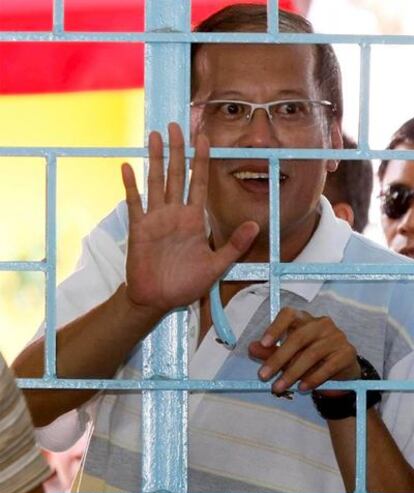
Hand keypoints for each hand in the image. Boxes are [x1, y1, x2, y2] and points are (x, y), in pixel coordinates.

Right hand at [121, 122, 258, 313]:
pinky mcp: (139, 228)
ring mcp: (156, 219)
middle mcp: (175, 214)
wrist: (158, 300)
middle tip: (176, 126)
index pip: (199, 182)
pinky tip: (127, 166)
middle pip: (175, 174)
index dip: (201, 160)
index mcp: (194, 219)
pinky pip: (134, 202)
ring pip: (155, 181)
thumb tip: (255, 225)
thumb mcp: (216, 266)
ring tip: (154, 135)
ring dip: (154, 158)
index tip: (204, 138)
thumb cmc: (186, 284)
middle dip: (177, 150)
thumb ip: (234, 245)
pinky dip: (130, 185)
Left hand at [248, 307, 360, 394]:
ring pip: (310, 354)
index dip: (275, 327)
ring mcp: (336, 336)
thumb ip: (270, 351)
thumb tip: (251, 348)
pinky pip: (327, 366)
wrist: (341, 372)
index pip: (289, 314)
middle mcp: (321, 323)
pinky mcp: (347, 352)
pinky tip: (301, 388)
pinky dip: (312, 379)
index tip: (263, 344)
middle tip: (263, 376)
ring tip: (278, 387)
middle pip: (298, 338)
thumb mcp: (288, 355)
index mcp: (304, 318)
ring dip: (292, 373)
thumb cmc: (310, 358)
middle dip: (278, 359)